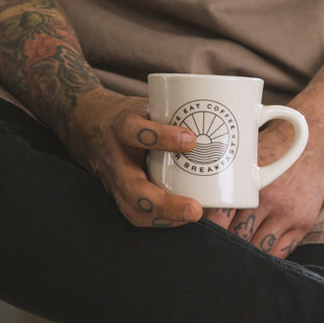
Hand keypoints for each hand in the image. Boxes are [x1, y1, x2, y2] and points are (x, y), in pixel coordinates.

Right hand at [68, 89, 202, 227]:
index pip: (134, 131)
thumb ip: (179, 110)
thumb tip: (235, 115)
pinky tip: (184, 218)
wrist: (88, 125)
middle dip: (163, 204)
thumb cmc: (129, 115)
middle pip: (131, 188)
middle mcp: (115, 158)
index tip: (190, 139)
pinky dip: (162, 220)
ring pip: (132, 209)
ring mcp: (114, 181)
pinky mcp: (119, 194)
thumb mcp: (147, 102)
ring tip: (192, 215)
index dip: (160, 137)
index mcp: (120, 127)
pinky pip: (136, 214)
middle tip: (195, 209)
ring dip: (163, 217)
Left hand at [203, 119, 323, 257]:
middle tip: (212, 254)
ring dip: (244, 255)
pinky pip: (281, 252)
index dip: (206, 234)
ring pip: (258, 249)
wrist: (313, 144)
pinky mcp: (303, 223)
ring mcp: (288, 214)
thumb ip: (224, 178)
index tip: (198, 240)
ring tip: (233, 258)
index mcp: (250, 185)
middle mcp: (269, 202)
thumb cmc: (271, 151)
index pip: (219, 219)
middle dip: (223, 247)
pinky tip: (257, 255)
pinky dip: (266, 257)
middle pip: (237, 238)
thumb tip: (193, 200)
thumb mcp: (245, 157)